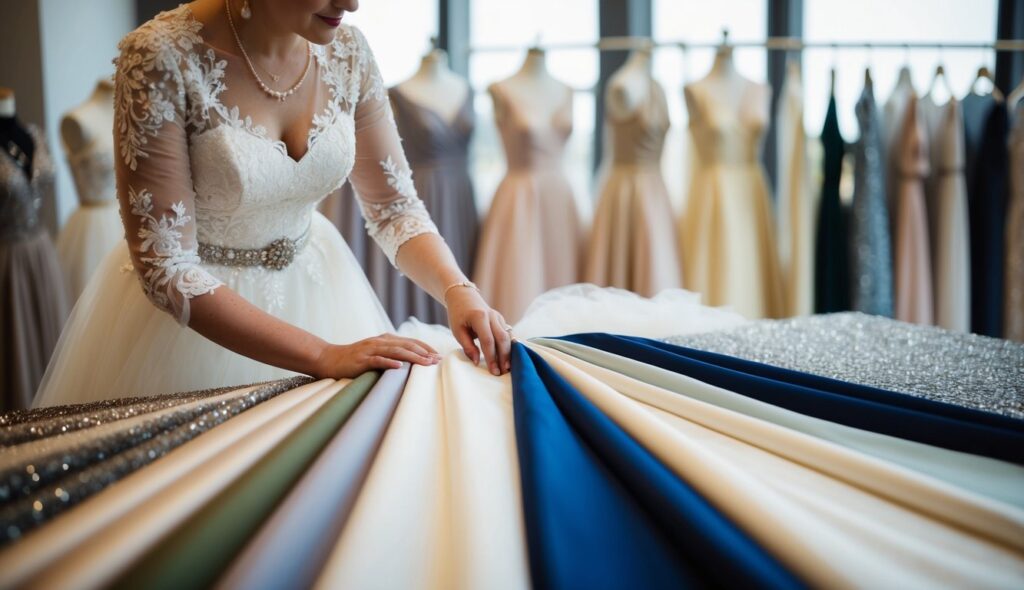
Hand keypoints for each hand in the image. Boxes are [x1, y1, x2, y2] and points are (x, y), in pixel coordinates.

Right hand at [311, 334, 440, 378]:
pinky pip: (377, 360)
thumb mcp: (375, 353)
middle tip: (437, 360)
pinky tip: (400, 367)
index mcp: (385, 340)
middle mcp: (380, 342)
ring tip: (426, 363)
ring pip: (396, 351)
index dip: (425, 348)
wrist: (328, 359)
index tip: (438, 356)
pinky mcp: (361, 360)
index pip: (410, 342)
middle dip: (424, 352)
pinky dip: (389, 363)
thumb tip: (410, 363)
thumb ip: (390, 354)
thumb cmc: (354, 359)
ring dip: (413, 357)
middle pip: (406, 345)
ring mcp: (370, 350)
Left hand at [446, 287, 511, 374]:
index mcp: (479, 317)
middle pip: (502, 339)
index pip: (488, 340)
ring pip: (508, 337)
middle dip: (505, 357)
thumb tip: (477, 362)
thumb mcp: (457, 331)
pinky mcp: (502, 320)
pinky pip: (508, 334)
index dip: (492, 357)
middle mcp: (492, 316)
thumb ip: (467, 346)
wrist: (463, 296)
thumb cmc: (458, 315)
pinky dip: (509, 347)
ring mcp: (499, 317)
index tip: (493, 371)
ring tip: (508, 368)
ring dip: (509, 353)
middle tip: (504, 372)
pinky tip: (509, 358)